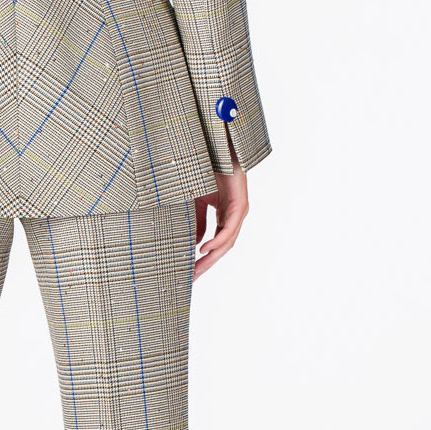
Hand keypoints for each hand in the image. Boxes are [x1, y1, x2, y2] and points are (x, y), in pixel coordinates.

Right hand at [193, 166, 247, 280]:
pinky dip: (217, 240)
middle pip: (221, 248)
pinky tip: (205, 249)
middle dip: (206, 264)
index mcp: (224, 216)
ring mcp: (238, 212)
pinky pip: (229, 229)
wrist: (220, 150)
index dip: (203, 259)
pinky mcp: (240, 206)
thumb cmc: (209, 172)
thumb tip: (195, 244)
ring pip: (227, 242)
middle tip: (192, 278)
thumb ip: (197, 222)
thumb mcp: (197, 202)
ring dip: (212, 257)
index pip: (214, 244)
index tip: (190, 273)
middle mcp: (233, 217)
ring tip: (197, 268)